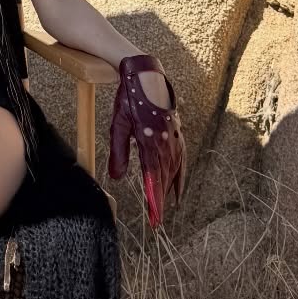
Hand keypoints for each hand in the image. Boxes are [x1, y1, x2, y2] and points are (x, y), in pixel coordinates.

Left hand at [108, 53, 186, 228]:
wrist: (148, 76)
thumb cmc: (130, 99)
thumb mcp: (119, 124)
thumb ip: (119, 152)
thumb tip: (116, 178)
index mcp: (152, 142)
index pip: (153, 179)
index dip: (154, 201)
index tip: (155, 219)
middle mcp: (167, 143)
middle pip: (165, 179)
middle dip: (161, 201)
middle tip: (158, 222)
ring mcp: (174, 138)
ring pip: (175, 169)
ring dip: (171, 189)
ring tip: (169, 206)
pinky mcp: (177, 133)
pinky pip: (181, 158)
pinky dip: (180, 173)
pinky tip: (178, 183)